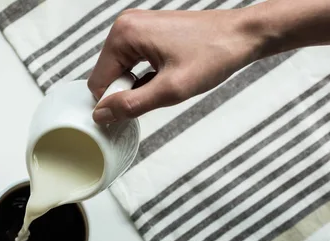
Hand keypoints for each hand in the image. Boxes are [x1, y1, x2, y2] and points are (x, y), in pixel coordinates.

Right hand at [88, 8, 260, 122]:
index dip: (115, 102)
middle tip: (159, 93)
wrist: (243, 35)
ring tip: (166, 83)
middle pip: (107, 76)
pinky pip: (132, 63)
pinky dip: (145, 77)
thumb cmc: (214, 54)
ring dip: (138, 86)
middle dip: (128, 92)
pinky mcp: (147, 32)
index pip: (97, 82)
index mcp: (124, 34)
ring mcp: (136, 27)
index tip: (141, 106)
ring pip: (120, 72)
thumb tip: (101, 115)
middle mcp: (125, 26)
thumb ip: (131, 105)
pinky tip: (166, 77)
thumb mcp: (171, 89)